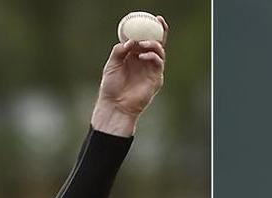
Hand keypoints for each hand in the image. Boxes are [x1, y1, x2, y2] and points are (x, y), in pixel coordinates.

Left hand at [91, 15, 167, 135]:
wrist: (115, 105)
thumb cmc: (111, 86)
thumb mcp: (112, 64)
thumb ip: (119, 51)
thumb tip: (130, 40)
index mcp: (134, 55)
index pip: (144, 39)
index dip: (147, 28)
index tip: (148, 18)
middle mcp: (144, 61)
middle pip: (157, 42)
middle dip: (160, 31)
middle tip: (158, 22)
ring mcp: (151, 69)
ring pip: (159, 51)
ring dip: (153, 44)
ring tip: (144, 43)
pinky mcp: (156, 79)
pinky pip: (158, 63)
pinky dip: (152, 56)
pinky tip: (142, 56)